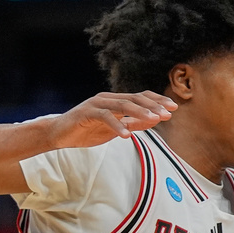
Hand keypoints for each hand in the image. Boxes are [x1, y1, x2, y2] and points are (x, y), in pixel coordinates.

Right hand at [51, 91, 175, 148]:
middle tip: (168, 113)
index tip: (173, 108)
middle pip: (134, 98)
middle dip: (153, 105)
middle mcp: (108, 98)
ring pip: (122, 105)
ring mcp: (97, 104)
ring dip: (139, 112)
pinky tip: (126, 135)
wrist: (60, 134)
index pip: (140, 97)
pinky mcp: (86, 113)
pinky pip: (105, 117)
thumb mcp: (116, 129)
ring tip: (153, 119)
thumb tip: (155, 120)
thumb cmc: (88, 130)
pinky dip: (117, 126)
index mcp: (115, 100)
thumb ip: (134, 123)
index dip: (157, 101)